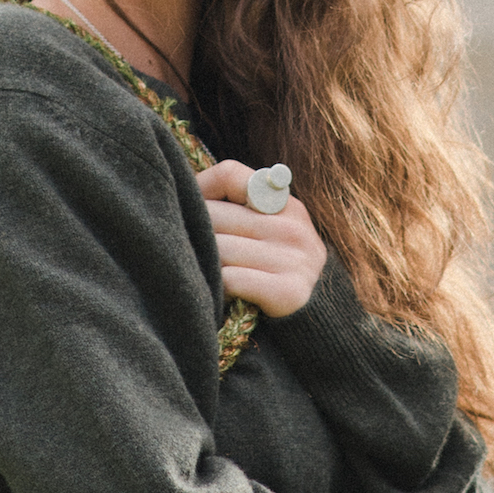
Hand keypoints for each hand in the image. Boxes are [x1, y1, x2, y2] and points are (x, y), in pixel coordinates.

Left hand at [196, 161, 326, 318]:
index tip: (194, 211)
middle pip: (215, 215)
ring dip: (206, 265)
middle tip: (193, 249)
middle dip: (197, 233)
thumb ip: (231, 203)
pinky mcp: (289, 291)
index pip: (228, 174)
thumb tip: (183, 189)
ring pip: (220, 249)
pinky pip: (231, 279)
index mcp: (282, 201)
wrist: (310, 318)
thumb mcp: (258, 225)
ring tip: (207, 274)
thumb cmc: (267, 265)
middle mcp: (292, 226)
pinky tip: (221, 295)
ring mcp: (294, 258)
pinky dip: (219, 289)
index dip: (201, 190)